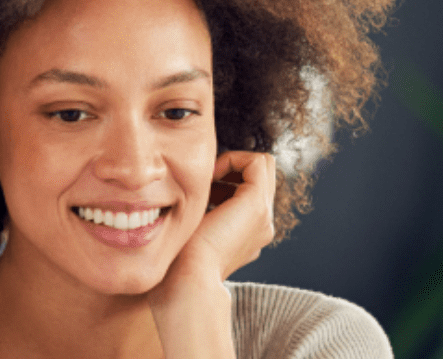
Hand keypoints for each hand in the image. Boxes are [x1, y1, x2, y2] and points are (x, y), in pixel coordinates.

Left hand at [145, 151, 275, 358]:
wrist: (187, 283)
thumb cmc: (178, 266)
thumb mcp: (189, 235)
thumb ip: (196, 216)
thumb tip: (180, 198)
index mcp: (249, 234)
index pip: (249, 190)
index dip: (227, 178)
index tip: (201, 187)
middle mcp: (262, 224)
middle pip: (258, 177)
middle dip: (231, 167)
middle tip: (205, 178)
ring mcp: (263, 215)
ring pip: (260, 167)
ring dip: (231, 162)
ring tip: (206, 178)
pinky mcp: (256, 204)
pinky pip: (257, 162)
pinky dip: (232, 159)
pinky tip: (209, 176)